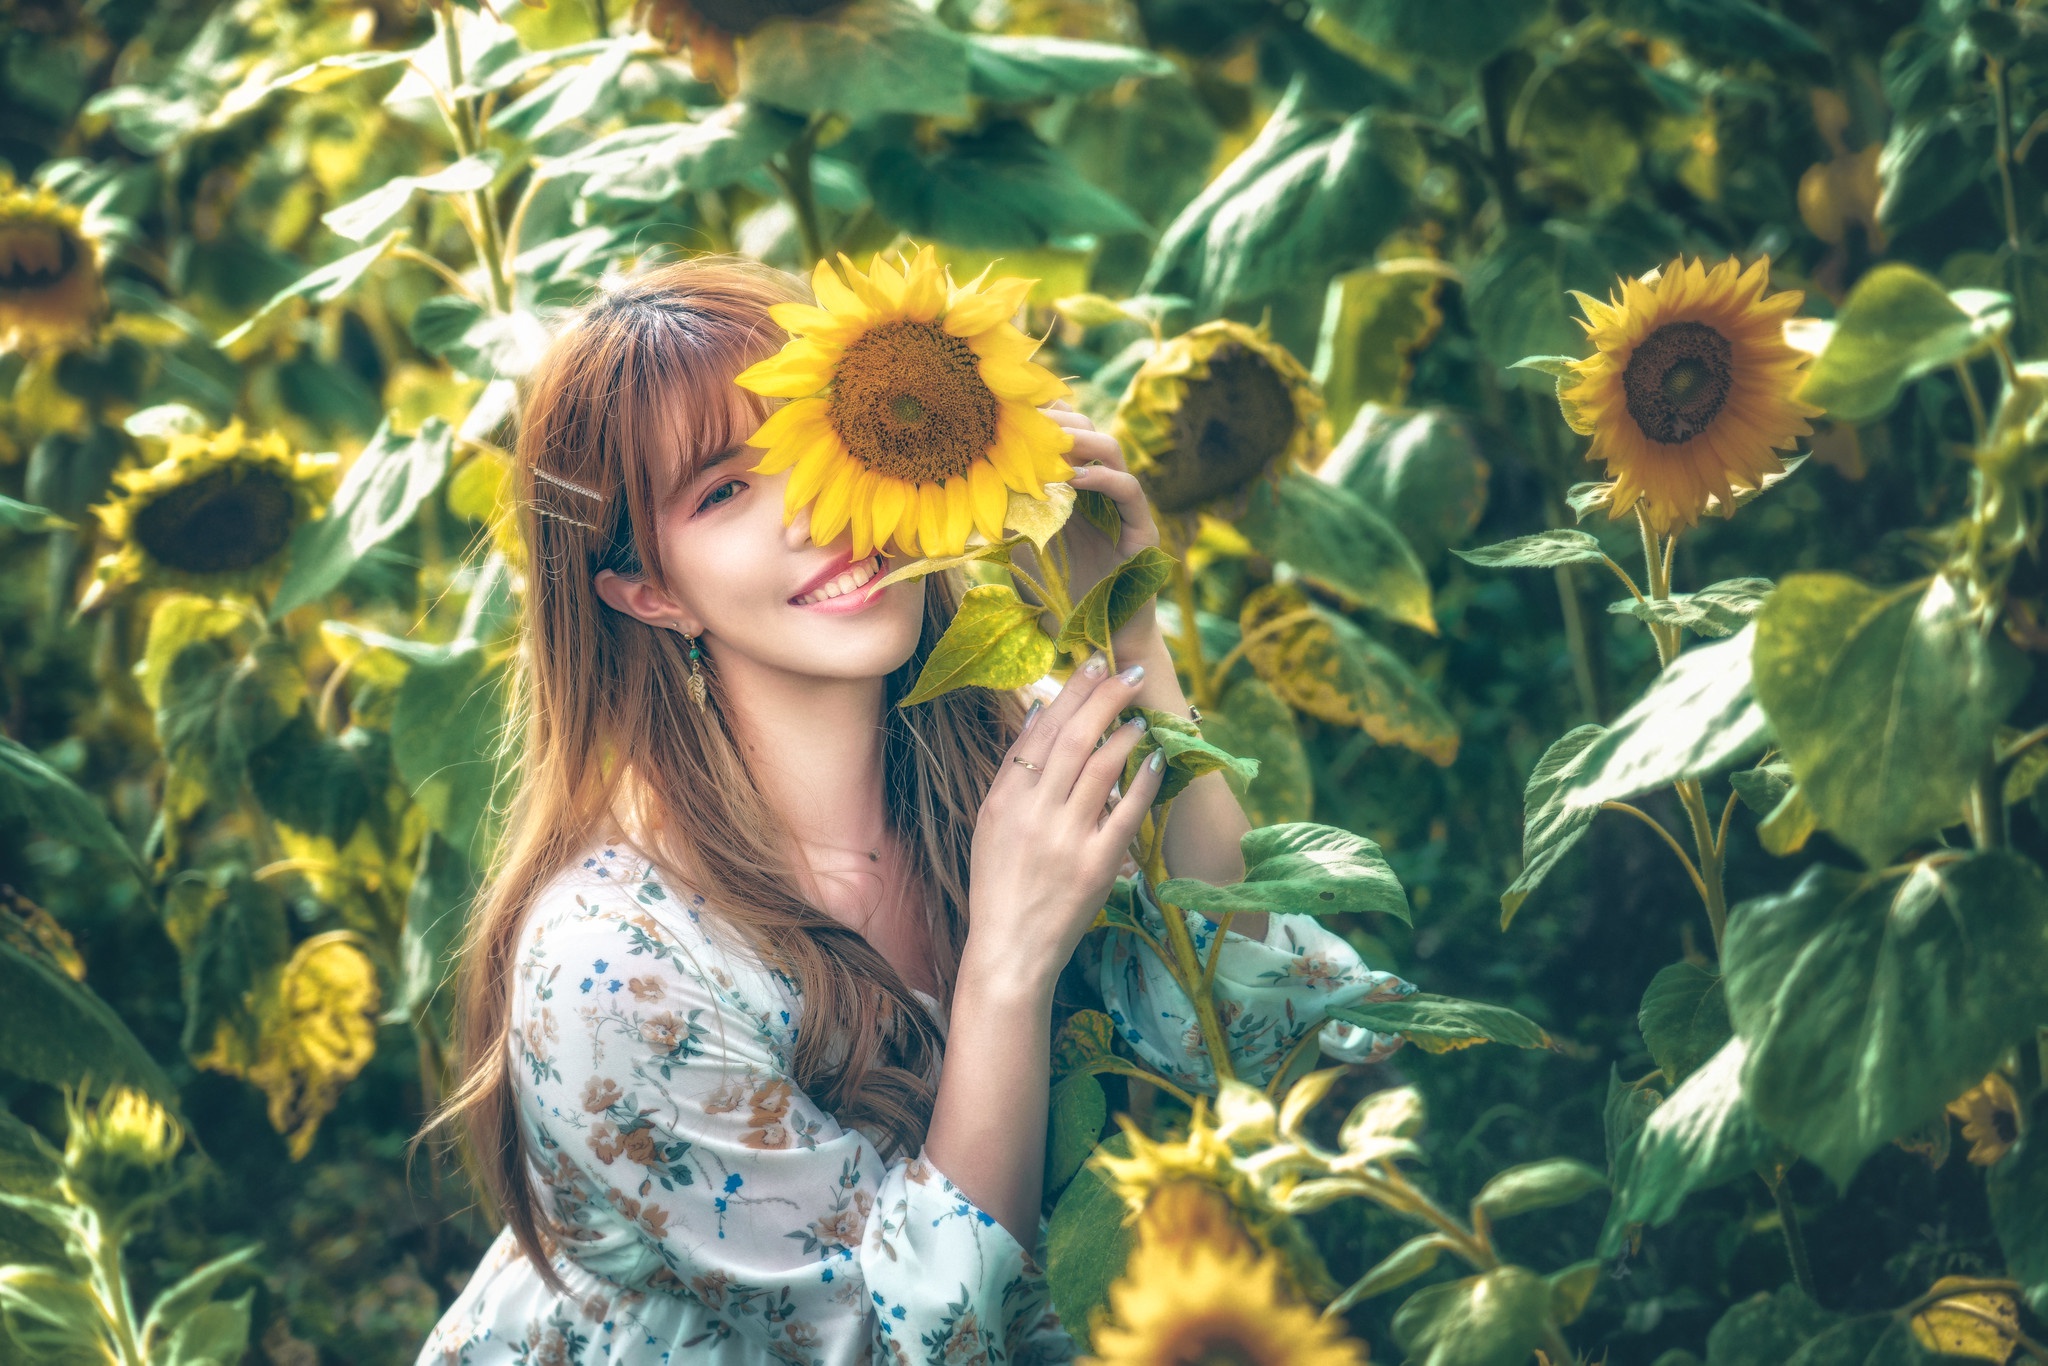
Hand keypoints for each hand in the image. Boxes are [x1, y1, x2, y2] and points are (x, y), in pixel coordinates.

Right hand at [963, 651, 1166, 994]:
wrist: (1010, 948)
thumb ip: (1015, 767)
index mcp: (1004, 799)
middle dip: (1104, 696)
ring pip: (1101, 768)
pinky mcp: (1097, 865)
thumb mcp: (992, 821)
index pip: (1040, 729)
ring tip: (1141, 713)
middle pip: (1073, 738)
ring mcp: (1066, 840)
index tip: (1094, 661)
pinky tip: (1155, 758)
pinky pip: (1127, 812)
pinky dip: (1143, 780)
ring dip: (1125, 733)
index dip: (1070, 691)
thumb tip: (1041, 708)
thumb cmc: (1000, 881)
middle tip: (1131, 671)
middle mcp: (1034, 814)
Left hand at [1027, 404, 1167, 663]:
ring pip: (1112, 451)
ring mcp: (1124, 508)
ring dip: (1082, 441)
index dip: (1043, 418)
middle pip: (1089, 432)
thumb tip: (961, 496)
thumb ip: (1002, 521)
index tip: (1011, 411)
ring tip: (1052, 443)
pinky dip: (1103, 478)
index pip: (1065, 435)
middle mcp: (1100, 491)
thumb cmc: (1055, 599)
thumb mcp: (1019, 550)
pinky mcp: (1142, 531)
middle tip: (1029, 419)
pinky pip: (1129, 491)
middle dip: (1060, 422)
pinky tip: (1076, 479)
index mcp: (1072, 489)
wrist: (1093, 642)